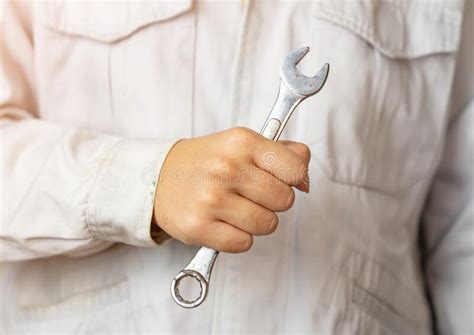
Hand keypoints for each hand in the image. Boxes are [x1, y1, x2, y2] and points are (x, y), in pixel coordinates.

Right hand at [153, 127, 309, 252]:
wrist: (157, 178)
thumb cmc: (207, 161)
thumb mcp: (241, 144)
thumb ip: (281, 153)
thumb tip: (305, 179)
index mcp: (242, 142)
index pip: (295, 169)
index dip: (295, 179)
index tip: (284, 181)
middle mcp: (226, 168)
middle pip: (284, 200)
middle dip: (273, 201)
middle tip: (252, 194)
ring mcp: (211, 199)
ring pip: (267, 225)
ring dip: (257, 221)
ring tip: (236, 208)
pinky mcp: (198, 227)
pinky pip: (244, 243)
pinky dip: (239, 237)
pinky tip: (224, 223)